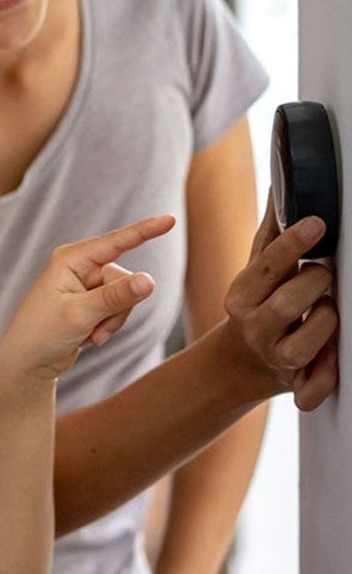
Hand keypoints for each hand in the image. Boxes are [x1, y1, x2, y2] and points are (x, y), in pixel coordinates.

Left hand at [0, 215, 176, 383]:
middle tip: (96, 329)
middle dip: (118, 307)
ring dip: (113, 321)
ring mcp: (85, 284)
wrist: (27, 363)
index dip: (145, 231)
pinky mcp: (90, 302)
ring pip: (125, 296)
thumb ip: (116, 297)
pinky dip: (108, 326)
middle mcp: (78, 266)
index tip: (171, 219)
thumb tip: (150, 280)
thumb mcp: (81, 315)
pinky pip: (117, 309)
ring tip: (91, 335)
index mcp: (70, 259)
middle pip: (124, 278)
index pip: (115, 242)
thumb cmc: (43, 334)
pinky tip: (88, 337)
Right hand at [222, 193, 337, 409]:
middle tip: (325, 275)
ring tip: (328, 310)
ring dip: (327, 322)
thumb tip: (280, 185)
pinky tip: (332, 358)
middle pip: (289, 303)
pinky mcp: (293, 383)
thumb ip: (270, 233)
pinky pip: (313, 388)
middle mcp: (254, 326)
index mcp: (242, 295)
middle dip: (317, 283)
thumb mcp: (257, 271)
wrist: (242, 361)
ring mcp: (275, 357)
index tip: (317, 223)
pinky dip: (326, 376)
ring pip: (307, 342)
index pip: (268, 265)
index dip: (294, 243)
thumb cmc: (258, 306)